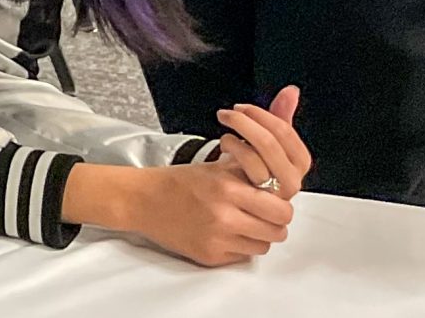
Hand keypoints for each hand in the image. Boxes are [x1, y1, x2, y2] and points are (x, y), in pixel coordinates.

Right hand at [125, 160, 296, 266]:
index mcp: (227, 188)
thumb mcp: (215, 168)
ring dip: (257, 236)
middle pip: (277, 232)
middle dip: (275, 224)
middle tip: (264, 216)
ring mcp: (217, 239)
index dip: (281, 207)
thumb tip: (278, 182)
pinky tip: (224, 233)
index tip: (275, 203)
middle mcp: (224, 216)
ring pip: (263, 247)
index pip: (280, 209)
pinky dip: (239, 247)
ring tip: (242, 223)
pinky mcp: (210, 257)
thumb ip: (248, 174)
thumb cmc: (177, 182)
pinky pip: (242, 257)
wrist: (143, 200)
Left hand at [215, 87, 311, 197]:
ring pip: (259, 161)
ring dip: (236, 140)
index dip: (263, 116)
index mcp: (297, 163)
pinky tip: (224, 148)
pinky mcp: (258, 202)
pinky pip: (248, 176)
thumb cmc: (252, 165)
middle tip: (228, 113)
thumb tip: (292, 90)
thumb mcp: (266, 138)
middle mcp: (290, 180)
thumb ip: (280, 115)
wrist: (235, 194)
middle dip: (246, 124)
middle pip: (272, 146)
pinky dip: (233, 155)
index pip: (287, 134)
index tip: (243, 107)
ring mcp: (274, 193)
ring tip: (224, 134)